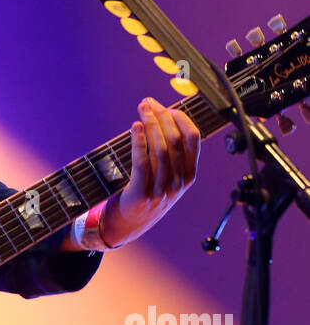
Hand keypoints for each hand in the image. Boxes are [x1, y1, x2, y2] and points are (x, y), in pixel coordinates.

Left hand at [101, 96, 200, 248]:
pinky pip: (142, 163)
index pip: (193, 138)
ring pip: (160, 149)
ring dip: (150, 125)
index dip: (180, 118)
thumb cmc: (148, 190)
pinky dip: (139, 142)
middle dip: (162, 116)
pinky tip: (135, 128)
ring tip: (142, 110)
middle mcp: (179, 181)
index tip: (166, 106)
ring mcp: (162, 189)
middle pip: (175, 140)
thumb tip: (161, 112)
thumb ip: (169, 149)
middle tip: (148, 103)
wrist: (131, 222)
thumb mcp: (167, 173)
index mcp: (189, 173)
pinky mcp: (142, 194)